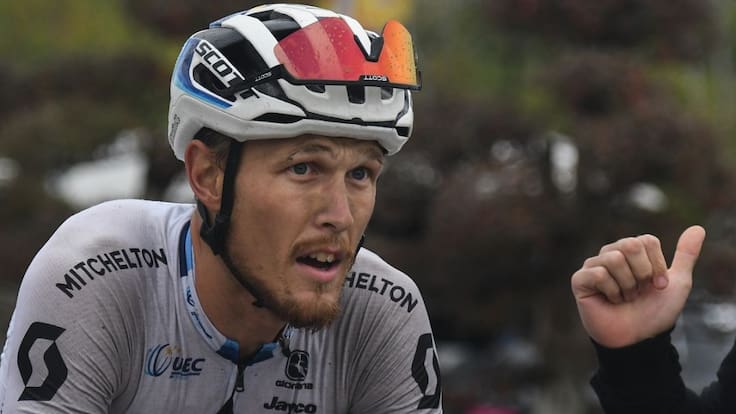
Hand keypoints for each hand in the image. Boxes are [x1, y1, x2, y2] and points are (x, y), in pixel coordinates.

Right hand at [571, 225, 705, 347]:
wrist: (638, 339)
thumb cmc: (654, 312)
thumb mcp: (677, 283)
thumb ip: (686, 255)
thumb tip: (698, 228)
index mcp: (631, 251)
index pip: (646, 241)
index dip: (656, 266)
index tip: (658, 286)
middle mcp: (611, 254)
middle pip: (630, 245)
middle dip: (642, 273)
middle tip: (639, 291)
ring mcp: (593, 265)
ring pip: (614, 259)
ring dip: (627, 285)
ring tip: (624, 298)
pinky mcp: (580, 279)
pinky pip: (599, 274)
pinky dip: (612, 292)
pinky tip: (610, 301)